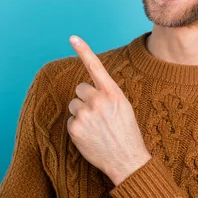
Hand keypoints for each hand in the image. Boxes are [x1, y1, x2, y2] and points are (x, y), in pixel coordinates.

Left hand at [67, 35, 151, 185]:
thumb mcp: (123, 106)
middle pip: (80, 88)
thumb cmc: (127, 132)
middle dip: (85, 98)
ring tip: (96, 126)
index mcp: (112, 93)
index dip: (83, 50)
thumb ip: (107, 93)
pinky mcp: (75, 128)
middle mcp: (97, 100)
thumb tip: (89, 88)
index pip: (95, 66)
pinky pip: (71, 121)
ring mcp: (85, 114)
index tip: (72, 37)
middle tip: (98, 114)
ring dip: (81, 112)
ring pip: (73, 104)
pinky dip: (77, 128)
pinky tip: (90, 136)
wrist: (127, 160)